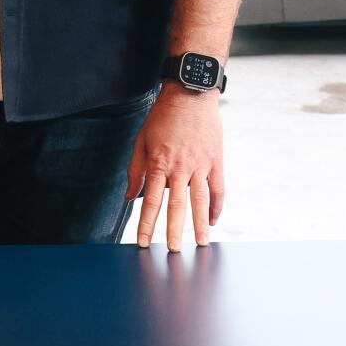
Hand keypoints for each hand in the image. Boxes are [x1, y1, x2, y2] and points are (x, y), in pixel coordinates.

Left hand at [127, 87, 224, 250]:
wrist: (190, 93)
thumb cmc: (162, 116)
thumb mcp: (141, 140)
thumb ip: (135, 170)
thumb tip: (128, 197)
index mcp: (158, 163)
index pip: (150, 202)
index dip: (146, 224)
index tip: (143, 243)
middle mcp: (179, 167)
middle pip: (177, 206)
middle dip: (174, 231)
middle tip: (175, 252)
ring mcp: (200, 164)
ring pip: (200, 200)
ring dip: (200, 224)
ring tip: (201, 243)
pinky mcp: (216, 160)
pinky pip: (218, 188)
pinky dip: (216, 206)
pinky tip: (212, 220)